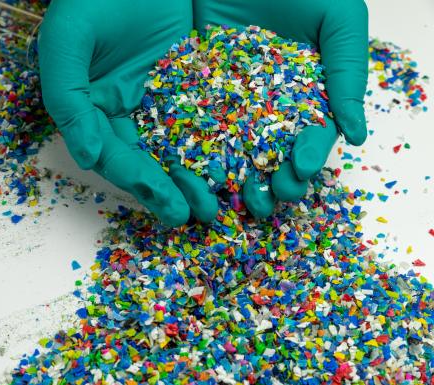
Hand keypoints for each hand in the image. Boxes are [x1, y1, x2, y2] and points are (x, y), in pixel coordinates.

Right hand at [38, 0, 221, 226]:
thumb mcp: (67, 43)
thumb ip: (69, 100)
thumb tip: (87, 158)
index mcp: (94, 112)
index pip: (115, 155)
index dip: (139, 181)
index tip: (167, 203)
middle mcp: (127, 113)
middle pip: (148, 160)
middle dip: (170, 190)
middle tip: (195, 216)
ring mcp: (160, 100)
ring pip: (179, 145)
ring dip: (198, 175)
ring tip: (220, 201)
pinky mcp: (190, 81)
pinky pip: (207, 114)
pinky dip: (222, 139)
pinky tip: (241, 160)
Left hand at [194, 0, 368, 216]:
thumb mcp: (338, 19)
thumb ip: (347, 73)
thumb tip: (357, 135)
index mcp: (307, 94)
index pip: (310, 134)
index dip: (306, 156)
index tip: (300, 172)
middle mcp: (269, 104)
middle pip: (270, 152)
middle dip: (269, 180)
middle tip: (263, 201)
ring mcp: (231, 99)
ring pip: (231, 147)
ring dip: (231, 178)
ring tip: (230, 200)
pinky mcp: (196, 88)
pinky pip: (192, 121)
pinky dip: (192, 148)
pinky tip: (191, 173)